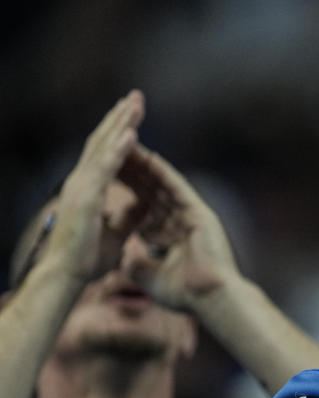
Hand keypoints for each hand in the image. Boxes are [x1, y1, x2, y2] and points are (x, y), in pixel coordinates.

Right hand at [44, 90, 145, 282]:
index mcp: (89, 189)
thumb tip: (146, 202)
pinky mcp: (87, 196)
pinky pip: (106, 168)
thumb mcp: (117, 232)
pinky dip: (119, 149)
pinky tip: (132, 133)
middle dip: (120, 118)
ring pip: (103, 147)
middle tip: (136, 96)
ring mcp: (82, 187)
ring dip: (120, 124)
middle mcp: (82, 182)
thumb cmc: (87, 258)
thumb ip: (130, 214)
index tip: (133, 116)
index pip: (105, 153)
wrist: (68, 275)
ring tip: (136, 103)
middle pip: (103, 142)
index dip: (119, 133)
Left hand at [117, 144, 238, 310]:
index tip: (107, 179)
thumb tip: (124, 261)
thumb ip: (138, 267)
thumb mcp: (152, 279)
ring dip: (145, 167)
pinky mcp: (201, 214)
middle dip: (133, 174)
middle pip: (152, 191)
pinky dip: (165, 173)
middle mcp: (182, 222)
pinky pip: (179, 188)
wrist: (211, 299)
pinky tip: (149, 157)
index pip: (144, 208)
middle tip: (113, 153)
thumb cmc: (187, 295)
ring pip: (164, 185)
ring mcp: (192, 216)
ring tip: (127, 146)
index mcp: (171, 236)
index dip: (127, 193)